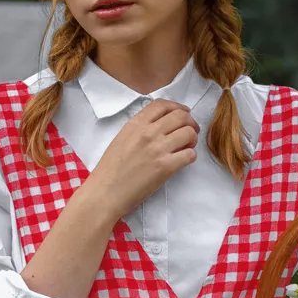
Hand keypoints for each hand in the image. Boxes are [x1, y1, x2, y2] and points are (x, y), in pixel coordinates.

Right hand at [85, 98, 198, 221]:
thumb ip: (140, 129)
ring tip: (187, 147)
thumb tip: (161, 125)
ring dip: (192, 139)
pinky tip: (183, 160)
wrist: (105, 192)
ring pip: (189, 133)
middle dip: (190, 122)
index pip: (162, 104)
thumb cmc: (110, 169)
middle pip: (180, 116)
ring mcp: (157, 149)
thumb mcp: (121, 139)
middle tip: (191, 131)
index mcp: (135, 124)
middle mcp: (148, 133)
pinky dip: (190, 156)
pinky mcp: (165, 167)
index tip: (183, 113)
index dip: (177, 107)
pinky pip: (189, 154)